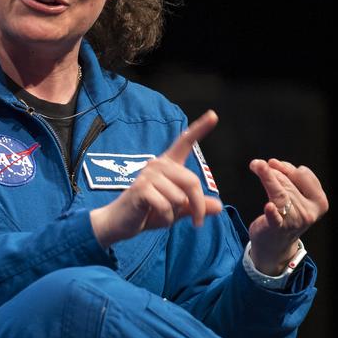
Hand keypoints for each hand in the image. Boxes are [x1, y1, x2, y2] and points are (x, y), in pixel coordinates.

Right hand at [91, 110, 223, 247]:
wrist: (119, 222)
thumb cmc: (147, 212)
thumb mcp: (177, 210)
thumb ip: (196, 206)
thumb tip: (218, 206)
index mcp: (167, 165)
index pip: (184, 143)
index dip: (200, 129)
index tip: (214, 115)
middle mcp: (157, 165)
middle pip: (192, 181)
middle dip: (198, 206)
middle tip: (197, 222)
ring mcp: (147, 175)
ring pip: (179, 197)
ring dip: (176, 213)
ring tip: (162, 214)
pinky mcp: (140, 189)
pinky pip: (166, 206)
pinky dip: (166, 218)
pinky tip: (155, 217)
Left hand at [247, 158, 328, 273]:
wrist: (274, 243)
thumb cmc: (284, 214)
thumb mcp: (293, 196)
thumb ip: (288, 178)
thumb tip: (272, 163)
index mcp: (319, 202)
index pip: (304, 177)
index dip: (287, 167)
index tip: (273, 164)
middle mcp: (309, 212)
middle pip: (289, 183)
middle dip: (272, 172)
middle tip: (258, 165)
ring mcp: (294, 221)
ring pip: (280, 193)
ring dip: (267, 177)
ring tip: (256, 165)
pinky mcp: (277, 228)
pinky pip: (275, 218)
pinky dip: (272, 212)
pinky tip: (269, 207)